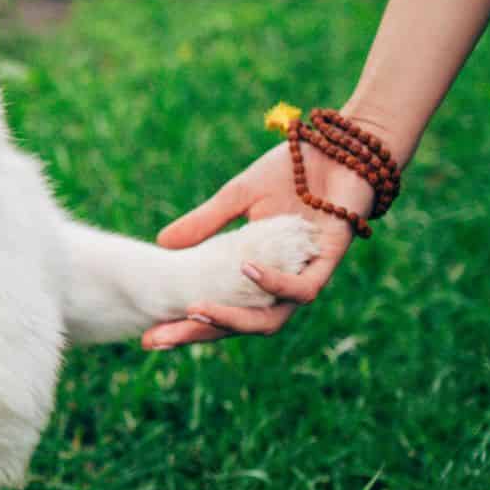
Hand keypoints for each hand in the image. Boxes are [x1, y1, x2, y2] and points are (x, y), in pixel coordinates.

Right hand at [141, 142, 373, 349]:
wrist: (340, 149)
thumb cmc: (292, 172)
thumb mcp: (238, 196)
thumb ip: (205, 222)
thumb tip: (161, 243)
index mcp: (257, 274)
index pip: (219, 309)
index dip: (186, 326)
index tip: (149, 337)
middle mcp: (279, 286)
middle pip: (238, 326)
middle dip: (197, 333)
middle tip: (157, 339)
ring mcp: (304, 279)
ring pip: (269, 320)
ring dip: (230, 319)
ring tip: (194, 309)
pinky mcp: (328, 264)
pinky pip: (300, 289)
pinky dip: (271, 283)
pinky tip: (245, 269)